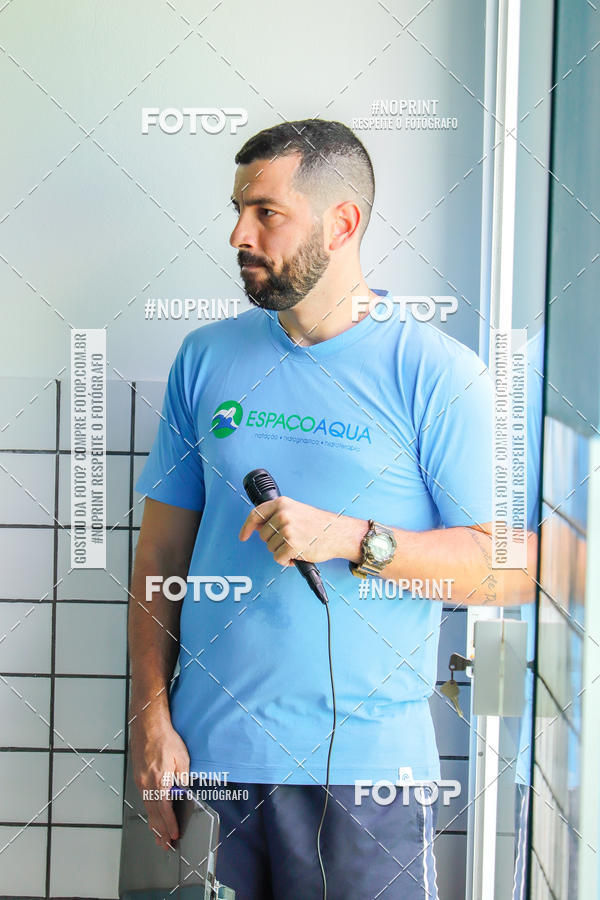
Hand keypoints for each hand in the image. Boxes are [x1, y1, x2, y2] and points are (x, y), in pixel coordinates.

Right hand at [130, 713, 189, 850]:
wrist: (147, 725)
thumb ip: (182, 777)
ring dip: (153, 823)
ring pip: (147, 807)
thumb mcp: (181, 757)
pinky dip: (149, 810)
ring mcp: (140, 781)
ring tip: (157, 837)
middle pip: (154, 813)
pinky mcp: (138, 776)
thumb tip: (184, 791)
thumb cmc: (165, 738)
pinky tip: (152, 815)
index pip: (165, 809)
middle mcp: (147, 784)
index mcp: (159, 780)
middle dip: (160, 831)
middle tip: (164, 845)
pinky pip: (144, 798)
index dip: (169, 824)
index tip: (173, 835)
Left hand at [239, 496, 364, 565]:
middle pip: (263, 536)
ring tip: (297, 545)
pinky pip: (278, 559)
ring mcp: (287, 530)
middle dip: (274, 541)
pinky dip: (286, 560)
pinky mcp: (291, 545)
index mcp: (282, 504)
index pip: (256, 514)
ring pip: (270, 548)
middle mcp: (283, 515)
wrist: (337, 533)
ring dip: (281, 551)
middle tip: (291, 539)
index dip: (247, 527)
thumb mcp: (296, 510)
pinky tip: (298, 554)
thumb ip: (277, 515)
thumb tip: (258, 526)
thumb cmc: (318, 524)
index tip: (243, 536)